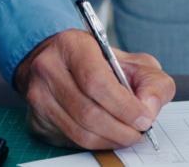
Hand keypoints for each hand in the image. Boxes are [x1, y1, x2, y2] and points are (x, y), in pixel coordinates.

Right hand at [13, 28, 175, 149]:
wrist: (60, 63)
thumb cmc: (99, 62)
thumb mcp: (133, 61)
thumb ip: (152, 82)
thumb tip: (149, 109)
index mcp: (72, 45)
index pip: (96, 82)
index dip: (124, 106)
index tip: (144, 118)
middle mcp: (48, 69)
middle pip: (88, 112)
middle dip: (121, 129)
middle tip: (138, 133)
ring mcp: (38, 96)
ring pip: (79, 132)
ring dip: (110, 140)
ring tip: (127, 135)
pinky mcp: (36, 120)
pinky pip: (70, 141)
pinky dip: (95, 143)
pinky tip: (107, 135)